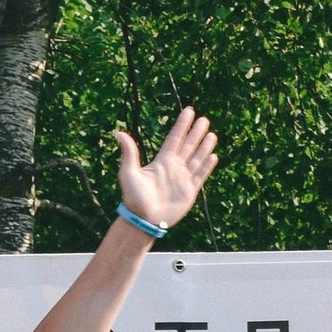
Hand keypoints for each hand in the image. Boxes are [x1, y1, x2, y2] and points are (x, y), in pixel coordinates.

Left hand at [116, 108, 218, 233]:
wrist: (144, 221)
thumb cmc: (134, 198)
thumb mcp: (128, 172)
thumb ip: (129, 152)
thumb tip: (118, 132)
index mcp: (162, 161)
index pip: (175, 138)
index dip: (182, 125)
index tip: (189, 111)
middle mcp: (174, 168)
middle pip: (188, 146)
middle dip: (196, 133)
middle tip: (204, 119)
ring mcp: (183, 179)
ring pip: (196, 158)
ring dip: (204, 147)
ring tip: (212, 134)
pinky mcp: (189, 192)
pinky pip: (201, 175)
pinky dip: (207, 166)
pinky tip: (213, 156)